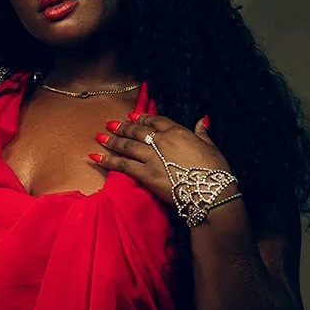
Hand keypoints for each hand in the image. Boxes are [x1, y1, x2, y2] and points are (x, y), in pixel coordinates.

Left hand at [86, 111, 230, 212]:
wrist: (209, 193)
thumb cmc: (215, 171)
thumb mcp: (211, 147)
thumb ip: (203, 133)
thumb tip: (202, 120)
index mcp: (178, 132)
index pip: (156, 121)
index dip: (143, 117)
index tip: (133, 116)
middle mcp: (162, 141)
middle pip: (138, 131)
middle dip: (123, 126)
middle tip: (111, 124)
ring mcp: (151, 157)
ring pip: (127, 145)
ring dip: (112, 140)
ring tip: (100, 136)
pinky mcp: (145, 174)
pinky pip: (122, 165)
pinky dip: (107, 160)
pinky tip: (95, 156)